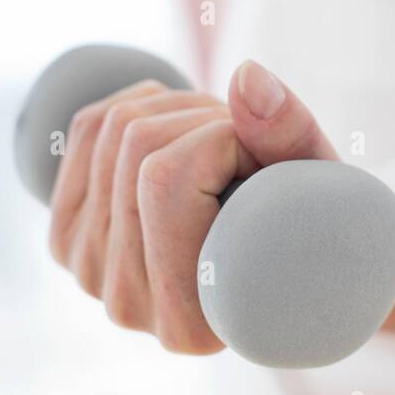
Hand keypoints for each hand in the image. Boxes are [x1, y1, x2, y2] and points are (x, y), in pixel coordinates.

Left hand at [48, 59, 354, 351]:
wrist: (292, 262)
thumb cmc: (319, 225)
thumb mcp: (325, 183)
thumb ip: (292, 133)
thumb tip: (246, 74)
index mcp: (189, 321)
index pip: (167, 178)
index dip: (224, 137)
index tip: (266, 160)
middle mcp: (127, 304)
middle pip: (138, 143)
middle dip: (206, 116)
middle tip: (252, 145)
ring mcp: (89, 270)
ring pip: (113, 126)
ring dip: (181, 107)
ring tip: (227, 142)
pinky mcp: (69, 235)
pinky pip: (88, 127)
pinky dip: (145, 103)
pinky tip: (185, 132)